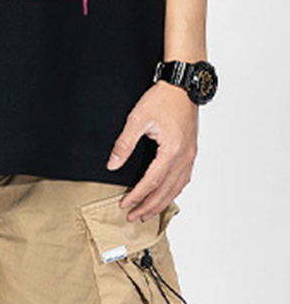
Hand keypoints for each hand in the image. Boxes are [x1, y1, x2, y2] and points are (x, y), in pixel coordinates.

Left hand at [106, 80, 198, 221]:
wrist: (182, 86)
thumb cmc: (162, 98)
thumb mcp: (137, 119)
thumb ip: (124, 143)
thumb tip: (113, 164)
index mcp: (172, 150)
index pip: (152, 182)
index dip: (138, 196)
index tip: (125, 205)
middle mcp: (184, 157)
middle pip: (166, 191)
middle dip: (148, 206)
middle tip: (133, 216)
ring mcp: (190, 155)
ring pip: (177, 188)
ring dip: (161, 202)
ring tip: (147, 212)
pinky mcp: (191, 151)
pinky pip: (184, 179)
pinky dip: (173, 191)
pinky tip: (166, 195)